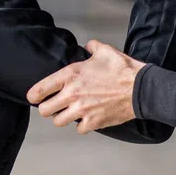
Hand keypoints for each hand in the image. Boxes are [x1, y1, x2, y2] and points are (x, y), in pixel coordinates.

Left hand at [27, 40, 145, 132]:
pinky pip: (78, 129)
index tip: (35, 97)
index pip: (39, 90)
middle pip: (44, 110)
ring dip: (63, 118)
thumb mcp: (106, 51)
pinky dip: (82, 126)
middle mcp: (72, 94)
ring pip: (58, 122)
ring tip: (70, 113)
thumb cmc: (124, 70)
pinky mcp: (93, 122)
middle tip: (55, 106)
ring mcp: (82, 110)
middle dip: (48, 108)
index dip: (34, 95)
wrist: (141, 88)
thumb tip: (88, 45)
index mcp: (71, 75)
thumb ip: (92, 47)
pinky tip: (88, 118)